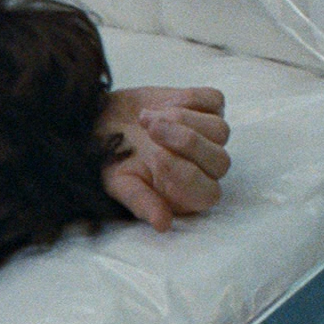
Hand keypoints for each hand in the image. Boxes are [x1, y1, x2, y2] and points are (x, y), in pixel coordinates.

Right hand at [100, 86, 230, 231]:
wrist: (102, 122)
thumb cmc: (112, 158)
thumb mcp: (118, 184)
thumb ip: (141, 202)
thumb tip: (162, 226)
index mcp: (186, 194)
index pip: (206, 192)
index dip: (183, 173)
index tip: (151, 156)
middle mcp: (205, 168)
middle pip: (221, 161)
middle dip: (185, 142)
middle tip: (148, 128)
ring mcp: (211, 137)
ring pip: (219, 129)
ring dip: (181, 118)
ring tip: (144, 117)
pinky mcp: (210, 108)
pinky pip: (213, 100)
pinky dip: (187, 98)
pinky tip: (159, 104)